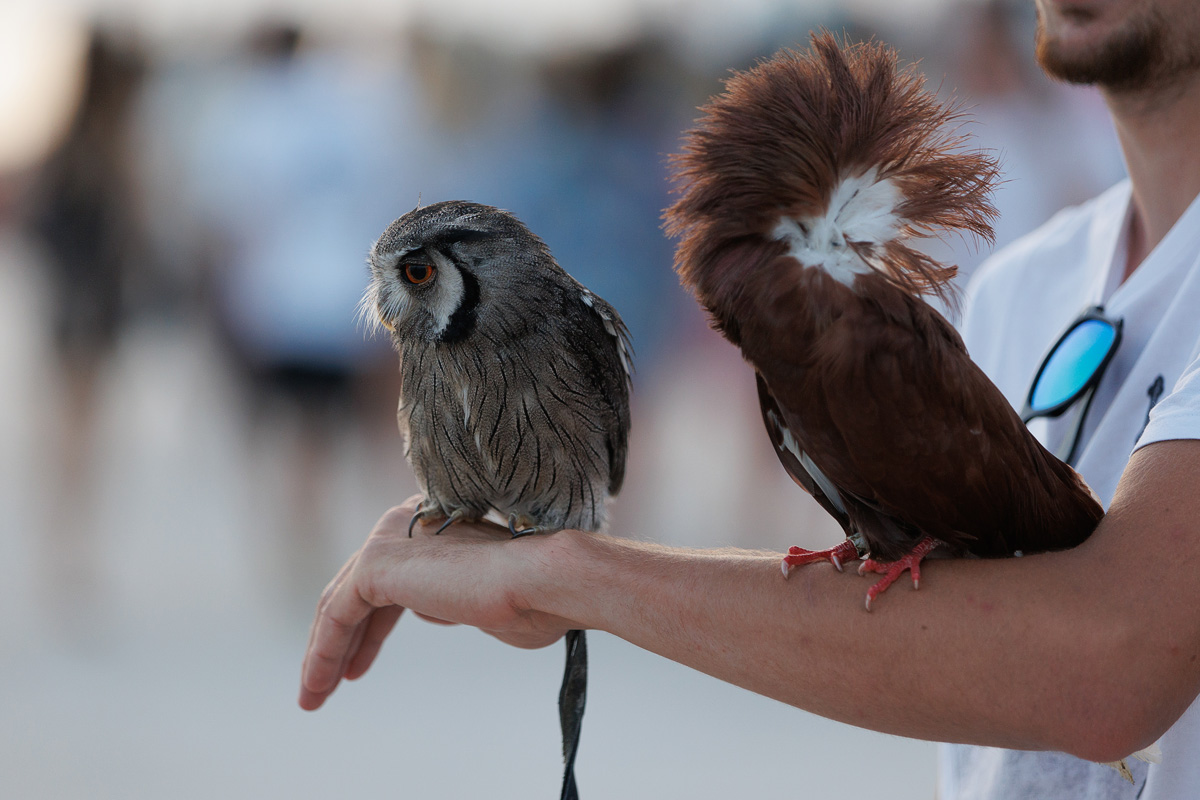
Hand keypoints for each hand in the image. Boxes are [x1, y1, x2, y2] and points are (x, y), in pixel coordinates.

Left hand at [298, 497, 574, 710]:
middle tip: (327, 684)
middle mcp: (408, 521)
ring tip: (314, 697)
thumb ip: (455, 605)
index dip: (370, 629)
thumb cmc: (538, 601)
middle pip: (357, 589)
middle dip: (339, 641)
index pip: (389, 580)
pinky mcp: (377, 562)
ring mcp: (390, 537)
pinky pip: (338, 613)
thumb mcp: (489, 608)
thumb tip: (433, 608)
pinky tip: (320, 684)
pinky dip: (324, 651)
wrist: (547, 583)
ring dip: (324, 652)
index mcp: (437, 525)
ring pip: (341, 602)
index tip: (357, 668)